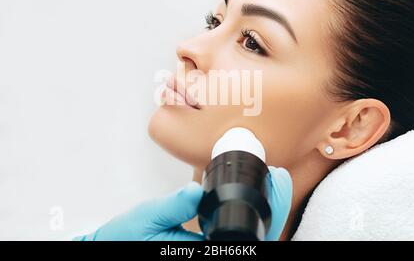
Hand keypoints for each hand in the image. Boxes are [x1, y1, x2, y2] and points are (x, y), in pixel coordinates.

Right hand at [73, 167, 291, 240]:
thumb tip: (196, 191)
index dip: (269, 210)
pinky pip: (237, 234)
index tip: (276, 182)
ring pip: (251, 236)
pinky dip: (250, 215)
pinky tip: (251, 197)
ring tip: (273, 183)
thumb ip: (172, 206)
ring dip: (266, 210)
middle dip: (274, 206)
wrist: (116, 245)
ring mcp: (213, 248)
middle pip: (257, 235)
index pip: (246, 236)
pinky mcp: (209, 245)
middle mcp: (213, 253)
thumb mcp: (147, 219)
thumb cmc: (127, 238)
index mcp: (203, 252)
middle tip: (280, 178)